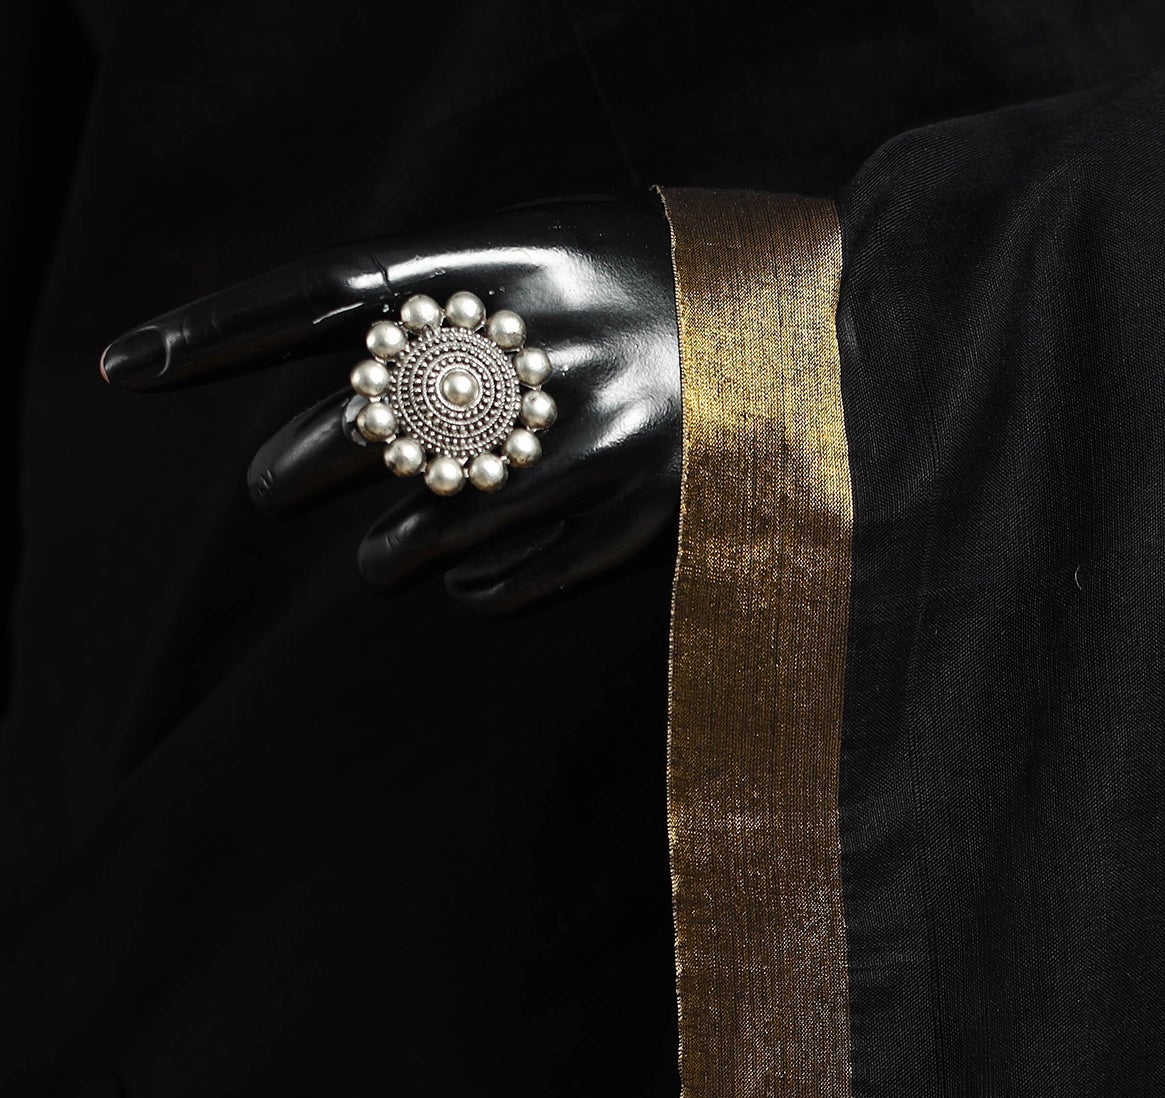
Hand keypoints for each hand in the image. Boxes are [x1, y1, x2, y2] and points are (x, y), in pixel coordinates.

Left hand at [100, 194, 680, 615]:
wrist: (833, 332)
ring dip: (385, 551)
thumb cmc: (675, 280)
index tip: (130, 368)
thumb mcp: (561, 242)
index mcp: (512, 262)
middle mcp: (543, 353)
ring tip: (377, 559)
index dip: (219, 331)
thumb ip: (463, 295)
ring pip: (434, 521)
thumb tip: (356, 368)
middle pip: (367, 423)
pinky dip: (477, 587)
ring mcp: (595, 444)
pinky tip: (466, 586)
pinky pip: (521, 574)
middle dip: (298, 468)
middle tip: (275, 487)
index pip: (326, 295)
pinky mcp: (646, 518)